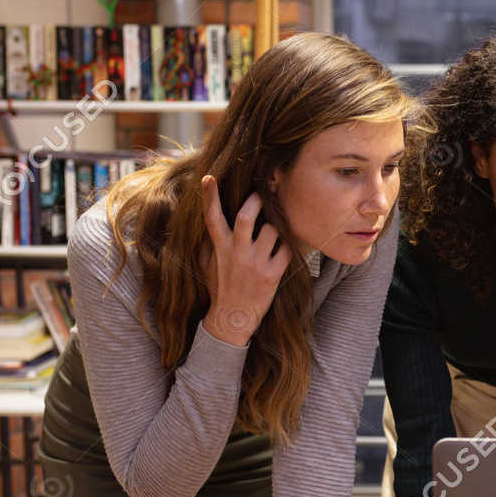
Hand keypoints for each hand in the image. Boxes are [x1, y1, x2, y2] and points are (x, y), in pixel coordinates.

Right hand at [199, 176, 289, 347]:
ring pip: (271, 230)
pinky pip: (286, 250)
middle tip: (263, 194)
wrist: (232, 319)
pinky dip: (287, 247)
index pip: (211, 218)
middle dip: (256, 201)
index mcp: (219, 248)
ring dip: (276, 227)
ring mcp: (254, 265)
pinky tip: (282, 251)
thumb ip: (209, 241)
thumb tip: (209, 218)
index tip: (208, 177)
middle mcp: (236, 253)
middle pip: (246, 217)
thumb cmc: (221, 287)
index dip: (209, 197)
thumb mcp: (208, 263)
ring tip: (274, 232)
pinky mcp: (272, 276)